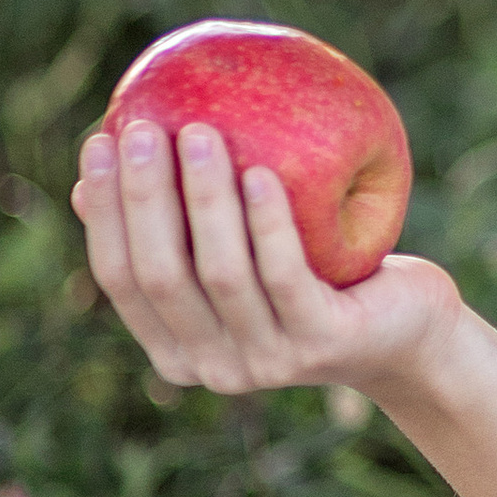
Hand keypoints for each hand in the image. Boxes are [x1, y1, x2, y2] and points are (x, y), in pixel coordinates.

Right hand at [72, 119, 462, 404]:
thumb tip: (90, 174)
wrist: (405, 329)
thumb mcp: (239, 251)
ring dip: (206, 199)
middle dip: (145, 197)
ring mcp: (268, 363)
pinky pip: (284, 276)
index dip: (105, 210)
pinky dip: (268, 223)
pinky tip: (261, 173)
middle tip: (147, 128)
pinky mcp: (321, 344)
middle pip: (160, 277)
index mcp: (176, 350)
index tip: (101, 140)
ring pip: (221, 274)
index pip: (121, 278)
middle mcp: (213, 368)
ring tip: (202, 132)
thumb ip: (179, 227)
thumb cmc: (311, 275)